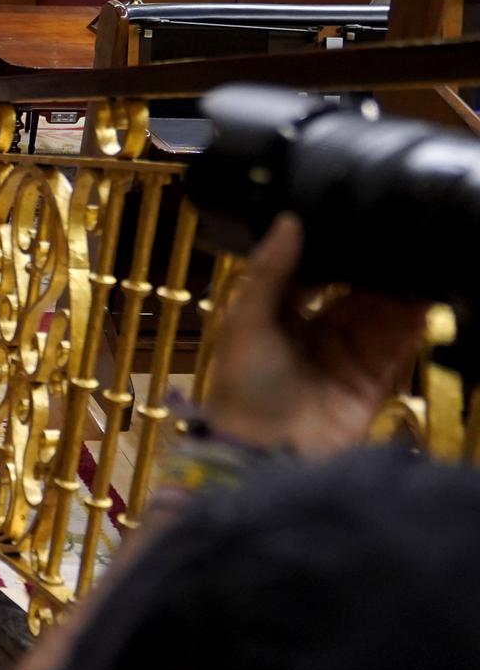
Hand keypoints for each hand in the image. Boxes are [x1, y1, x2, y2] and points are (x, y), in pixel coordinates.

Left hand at [203, 214, 430, 458]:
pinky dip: (412, 324)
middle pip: (350, 295)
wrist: (263, 450)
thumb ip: (270, 269)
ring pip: (378, 317)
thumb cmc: (243, 383)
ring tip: (417, 257)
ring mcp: (344, 359)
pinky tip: (426, 297)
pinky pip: (396, 348)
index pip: (308, 277)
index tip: (351, 220)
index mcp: (274, 317)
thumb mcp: (245, 319)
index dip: (330, 253)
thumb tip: (290, 219)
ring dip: (398, 292)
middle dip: (372, 270)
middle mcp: (312, 335)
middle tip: (395, 234)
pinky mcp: (370, 382)